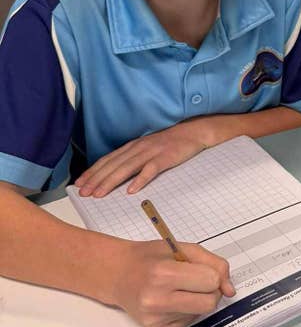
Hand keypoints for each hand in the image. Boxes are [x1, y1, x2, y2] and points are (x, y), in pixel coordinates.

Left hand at [76, 118, 210, 196]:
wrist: (193, 132)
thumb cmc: (171, 143)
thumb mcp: (148, 147)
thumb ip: (133, 158)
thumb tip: (117, 174)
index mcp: (133, 146)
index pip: (108, 159)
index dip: (93, 171)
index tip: (79, 184)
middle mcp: (139, 148)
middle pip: (113, 165)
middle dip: (96, 179)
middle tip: (83, 193)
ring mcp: (152, 152)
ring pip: (127, 168)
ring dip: (111, 181)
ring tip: (99, 194)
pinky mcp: (166, 157)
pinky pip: (151, 170)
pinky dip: (140, 180)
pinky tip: (131, 191)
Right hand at [113, 240, 234, 326]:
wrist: (119, 274)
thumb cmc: (151, 257)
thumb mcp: (183, 248)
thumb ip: (214, 264)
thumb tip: (230, 289)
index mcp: (164, 274)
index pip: (211, 281)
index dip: (212, 274)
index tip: (200, 269)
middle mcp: (157, 299)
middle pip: (209, 303)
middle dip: (211, 291)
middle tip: (197, 280)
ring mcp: (155, 318)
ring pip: (200, 313)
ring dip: (196, 300)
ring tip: (177, 287)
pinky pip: (187, 322)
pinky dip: (185, 310)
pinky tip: (170, 299)